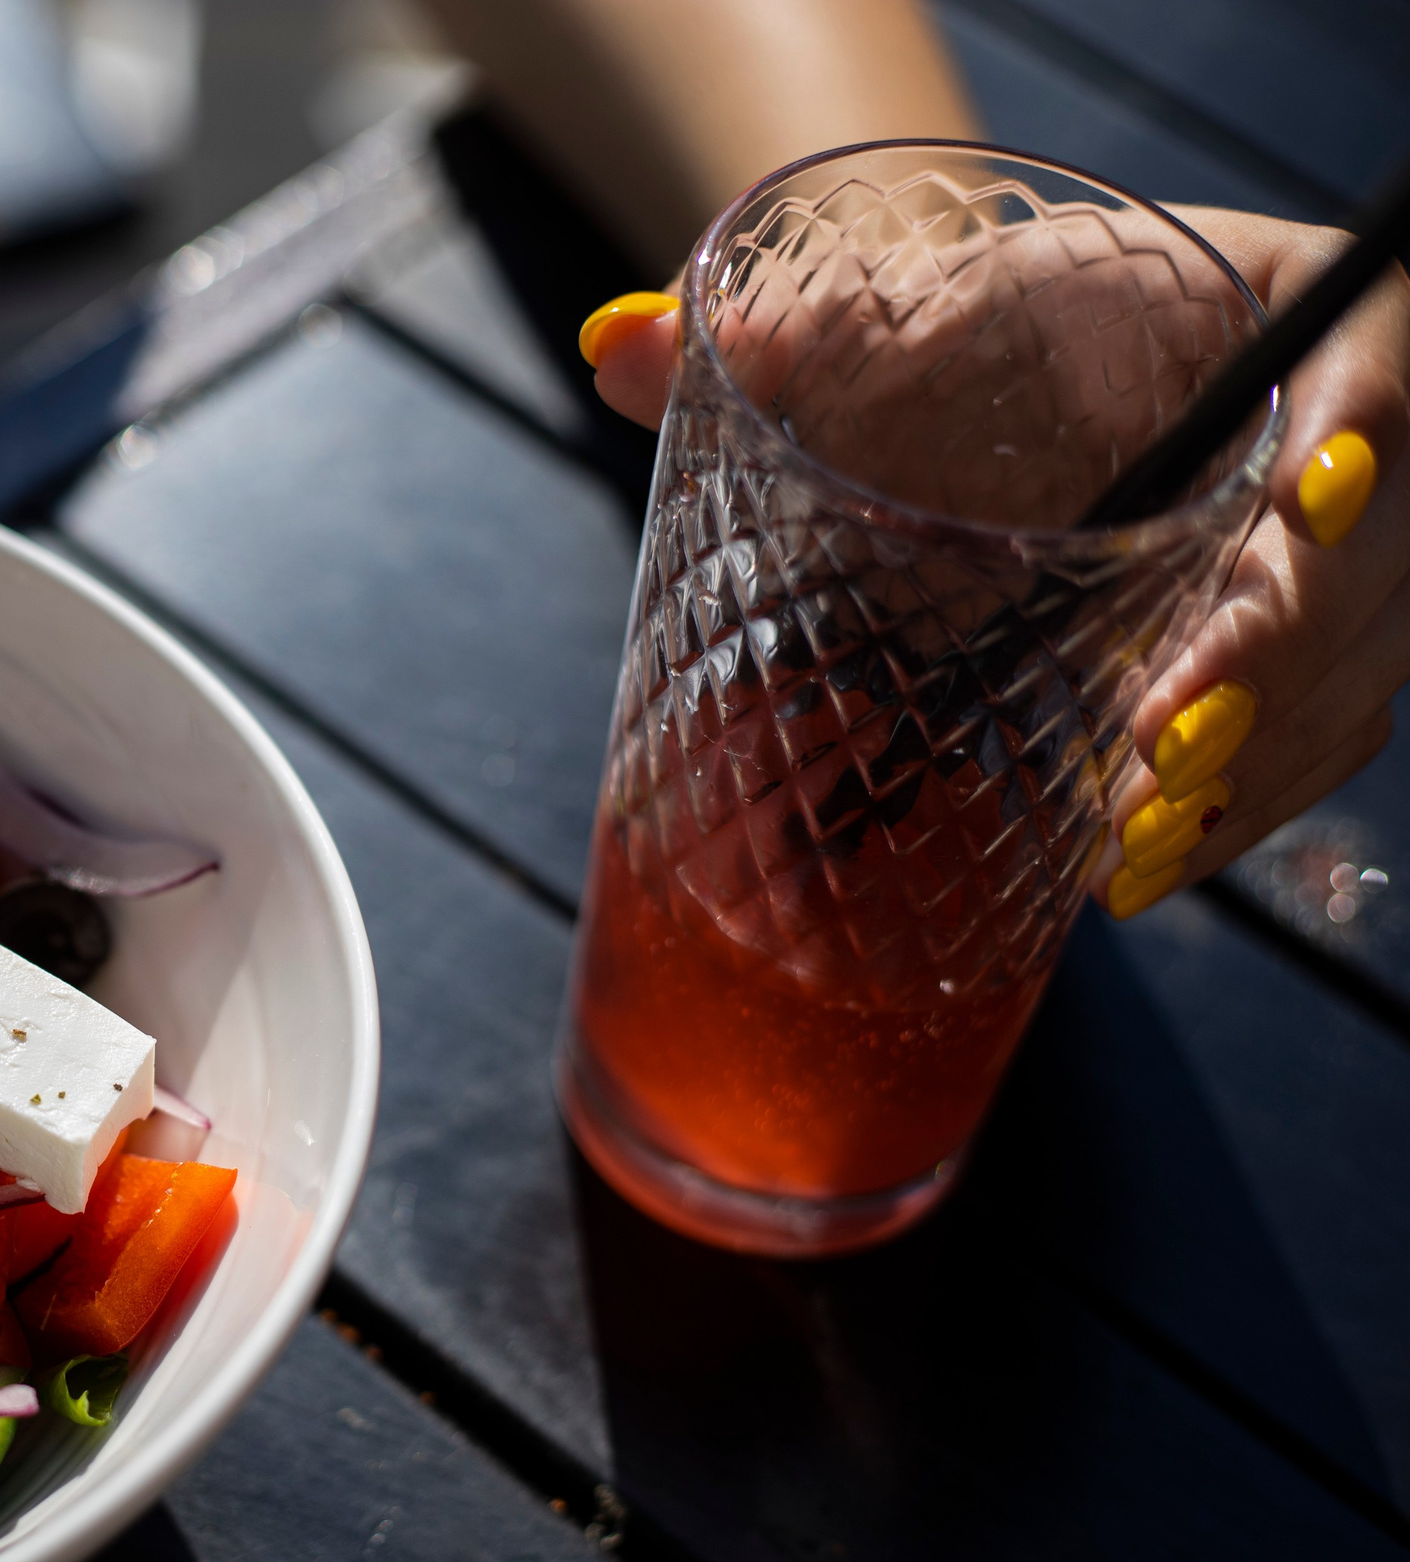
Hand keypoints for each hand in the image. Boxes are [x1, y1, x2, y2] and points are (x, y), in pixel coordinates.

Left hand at [577, 208, 1409, 919]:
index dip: (1357, 455)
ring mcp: (1357, 557)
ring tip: (1132, 844)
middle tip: (1162, 741)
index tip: (1291, 521)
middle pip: (1365, 562)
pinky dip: (1238, 808)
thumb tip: (614, 344)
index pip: (1374, 374)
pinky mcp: (1326, 647)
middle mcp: (1352, 437)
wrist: (1065, 370)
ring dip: (1253, 767)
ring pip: (1348, 675)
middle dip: (1277, 662)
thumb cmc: (1002, 328)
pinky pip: (1321, 737)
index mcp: (1290, 309)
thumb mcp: (919, 313)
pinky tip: (1138, 865)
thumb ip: (789, 332)